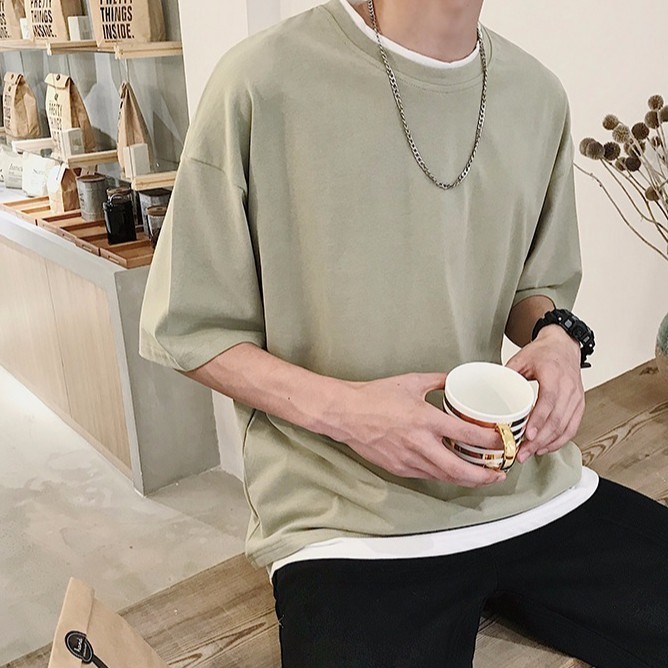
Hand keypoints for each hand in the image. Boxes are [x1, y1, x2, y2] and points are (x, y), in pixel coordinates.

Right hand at [327, 372, 507, 486]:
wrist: (346, 414)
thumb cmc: (374, 397)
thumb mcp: (411, 382)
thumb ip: (437, 381)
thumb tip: (454, 380)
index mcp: (425, 420)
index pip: (467, 436)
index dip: (490, 442)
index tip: (503, 441)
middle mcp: (419, 444)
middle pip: (460, 469)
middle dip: (484, 476)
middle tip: (499, 474)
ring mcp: (408, 460)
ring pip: (445, 477)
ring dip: (466, 479)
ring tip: (482, 476)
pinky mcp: (399, 468)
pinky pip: (428, 476)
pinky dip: (444, 476)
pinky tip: (453, 472)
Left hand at [505, 324, 584, 462]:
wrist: (564, 345)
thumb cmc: (544, 352)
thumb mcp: (521, 358)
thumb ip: (507, 375)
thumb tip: (490, 391)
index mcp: (554, 374)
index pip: (549, 401)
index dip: (539, 420)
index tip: (528, 435)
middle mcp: (569, 388)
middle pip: (557, 420)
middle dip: (539, 440)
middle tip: (522, 452)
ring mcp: (576, 398)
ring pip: (566, 427)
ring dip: (548, 444)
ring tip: (530, 453)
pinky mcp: (579, 405)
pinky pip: (572, 428)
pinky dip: (559, 441)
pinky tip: (545, 448)